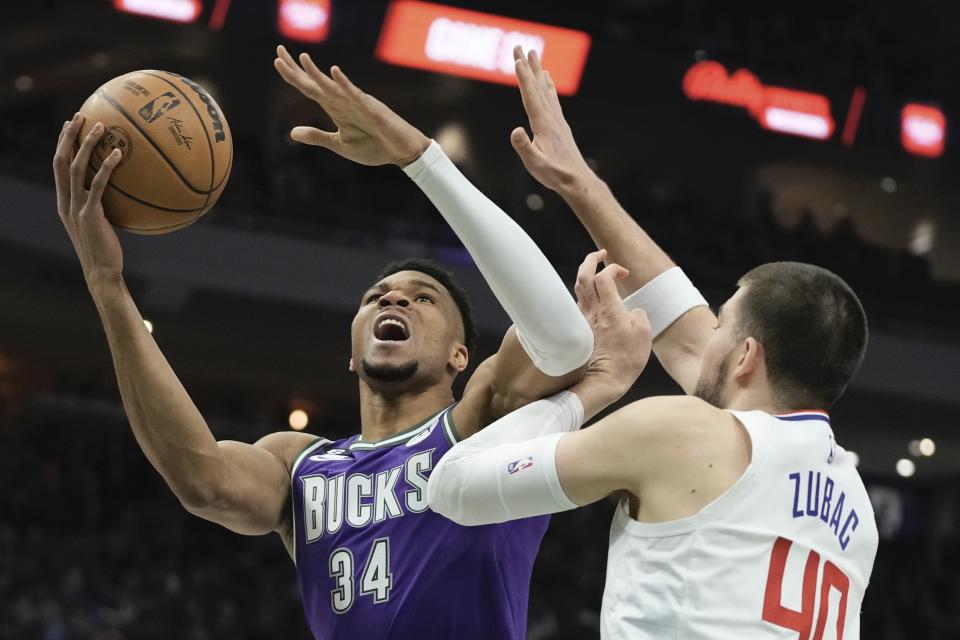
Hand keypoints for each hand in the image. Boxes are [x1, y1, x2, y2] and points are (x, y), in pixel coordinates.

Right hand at [53, 114, 124, 289]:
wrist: (102, 272)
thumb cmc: (106, 249)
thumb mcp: (101, 223)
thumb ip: (103, 205)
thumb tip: (124, 189)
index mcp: (64, 202)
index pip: (58, 166)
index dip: (61, 144)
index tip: (69, 125)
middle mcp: (65, 201)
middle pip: (60, 161)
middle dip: (67, 136)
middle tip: (79, 116)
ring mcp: (75, 208)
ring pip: (75, 168)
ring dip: (86, 145)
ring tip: (100, 126)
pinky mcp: (90, 215)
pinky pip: (97, 186)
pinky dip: (106, 168)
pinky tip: (119, 155)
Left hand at [273, 45, 429, 166]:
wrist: (400, 152)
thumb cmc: (374, 147)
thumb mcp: (339, 145)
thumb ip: (317, 136)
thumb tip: (291, 132)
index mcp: (335, 108)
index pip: (309, 88)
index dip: (293, 76)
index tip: (277, 62)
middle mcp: (343, 101)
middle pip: (316, 82)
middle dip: (298, 69)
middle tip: (279, 51)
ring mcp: (357, 102)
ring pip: (332, 86)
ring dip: (317, 73)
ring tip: (302, 58)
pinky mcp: (370, 108)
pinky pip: (355, 94)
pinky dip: (344, 84)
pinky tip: (334, 72)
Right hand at [510, 46, 593, 193]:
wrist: (576, 179)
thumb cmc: (554, 173)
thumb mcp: (535, 164)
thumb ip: (524, 147)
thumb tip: (514, 131)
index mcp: (543, 123)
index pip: (530, 95)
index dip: (523, 77)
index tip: (516, 60)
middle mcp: (551, 116)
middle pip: (537, 86)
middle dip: (528, 66)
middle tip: (520, 46)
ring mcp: (556, 119)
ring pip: (545, 89)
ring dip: (538, 71)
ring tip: (534, 56)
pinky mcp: (559, 124)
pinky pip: (552, 98)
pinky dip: (547, 85)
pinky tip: (547, 79)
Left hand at [572, 250, 651, 412]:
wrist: (604, 381)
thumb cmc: (626, 359)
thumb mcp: (644, 333)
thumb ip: (638, 314)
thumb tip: (631, 310)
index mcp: (609, 309)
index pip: (603, 276)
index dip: (613, 268)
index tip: (623, 273)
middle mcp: (592, 310)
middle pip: (583, 276)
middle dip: (591, 260)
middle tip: (601, 254)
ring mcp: (583, 319)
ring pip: (578, 288)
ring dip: (586, 275)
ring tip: (595, 270)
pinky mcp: (580, 329)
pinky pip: (579, 303)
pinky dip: (585, 292)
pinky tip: (592, 296)